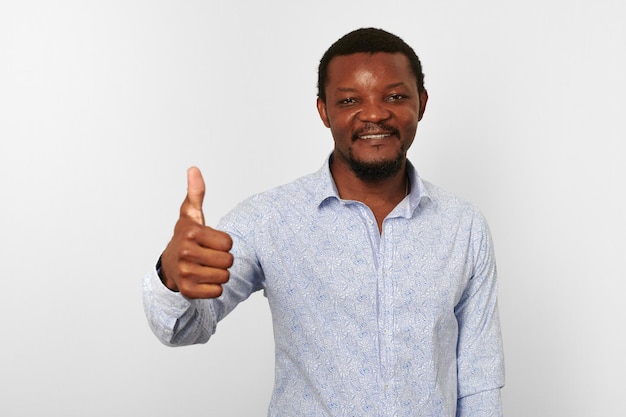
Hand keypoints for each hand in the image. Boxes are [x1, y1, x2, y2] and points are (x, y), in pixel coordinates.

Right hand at [160, 167, 233, 297]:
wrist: (168, 266)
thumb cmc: (186, 238)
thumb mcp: (190, 215)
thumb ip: (196, 193)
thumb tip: (194, 169)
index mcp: (191, 232)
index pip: (229, 243)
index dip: (223, 243)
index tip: (210, 242)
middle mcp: (186, 252)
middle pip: (228, 261)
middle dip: (223, 260)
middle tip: (209, 257)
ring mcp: (185, 273)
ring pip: (224, 277)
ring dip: (219, 274)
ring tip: (205, 268)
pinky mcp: (188, 291)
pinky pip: (217, 292)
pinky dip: (213, 288)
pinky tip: (202, 280)